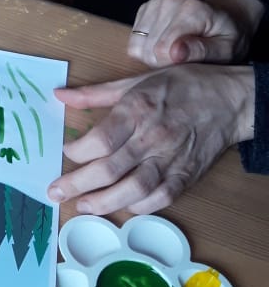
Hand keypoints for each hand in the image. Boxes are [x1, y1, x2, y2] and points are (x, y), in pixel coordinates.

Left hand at [47, 63, 255, 214]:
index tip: (64, 153)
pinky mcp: (187, 175)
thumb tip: (60, 96)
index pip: (101, 139)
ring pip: (134, 189)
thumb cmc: (183, 85)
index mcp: (137, 110)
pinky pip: (161, 199)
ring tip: (83, 206)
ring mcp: (171, 159)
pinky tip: (123, 206)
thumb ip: (96, 93)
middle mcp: (152, 137)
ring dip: (105, 202)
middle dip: (78, 184)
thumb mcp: (137, 80)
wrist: (231, 99)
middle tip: (56, 193)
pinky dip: (140, 206)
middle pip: (110, 169)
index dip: (78, 151)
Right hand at [128, 0, 263, 66]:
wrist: (221, 21)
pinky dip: (145, 51)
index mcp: (192, 10)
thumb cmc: (226, 39)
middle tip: (184, 61)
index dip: (171, 66)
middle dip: (162, 63)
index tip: (188, 66)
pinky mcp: (144, 9)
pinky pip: (133, 43)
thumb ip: (203, 51)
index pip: (162, 48)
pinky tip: (165, 47)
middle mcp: (169, 1)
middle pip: (148, 49)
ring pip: (137, 47)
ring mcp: (154, 3)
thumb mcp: (226, 50)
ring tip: (175, 54)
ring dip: (152, 58)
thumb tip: (175, 53)